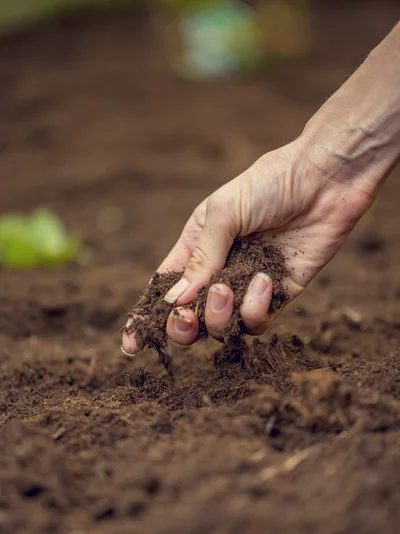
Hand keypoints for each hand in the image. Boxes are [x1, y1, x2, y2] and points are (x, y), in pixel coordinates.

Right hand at [122, 134, 374, 353]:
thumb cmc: (268, 184)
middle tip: (187, 317)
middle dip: (182, 328)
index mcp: (196, 248)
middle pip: (190, 319)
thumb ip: (201, 258)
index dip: (147, 318)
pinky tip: (265, 280)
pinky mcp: (278, 295)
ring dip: (218, 317)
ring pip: (222, 327)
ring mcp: (247, 287)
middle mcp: (219, 272)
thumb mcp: (223, 212)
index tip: (131, 345)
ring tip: (226, 288)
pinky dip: (255, 309)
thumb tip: (176, 301)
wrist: (323, 180)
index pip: (165, 290)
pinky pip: (257, 322)